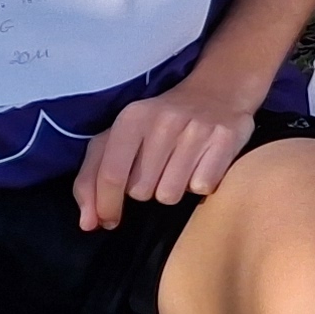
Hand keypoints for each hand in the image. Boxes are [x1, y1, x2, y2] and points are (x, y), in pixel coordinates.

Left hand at [74, 69, 261, 227]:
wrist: (218, 89)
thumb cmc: (160, 121)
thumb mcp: (120, 136)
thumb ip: (93, 177)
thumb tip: (89, 223)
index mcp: (131, 118)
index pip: (110, 175)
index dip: (105, 205)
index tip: (108, 220)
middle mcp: (163, 121)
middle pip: (141, 192)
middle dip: (146, 189)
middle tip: (157, 169)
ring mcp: (196, 130)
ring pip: (170, 195)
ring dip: (173, 188)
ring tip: (180, 167)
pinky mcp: (225, 139)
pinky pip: (202, 188)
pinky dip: (201, 183)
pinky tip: (202, 164)